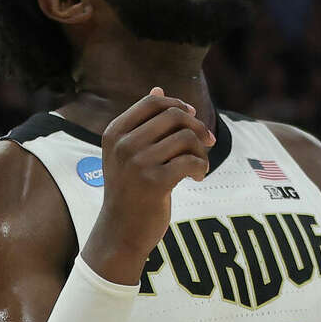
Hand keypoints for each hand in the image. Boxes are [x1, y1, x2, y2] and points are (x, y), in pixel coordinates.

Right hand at [83, 88, 215, 281]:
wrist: (120, 234)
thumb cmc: (128, 189)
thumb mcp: (127, 153)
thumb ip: (143, 122)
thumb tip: (159, 87)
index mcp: (114, 133)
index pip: (153, 102)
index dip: (177, 104)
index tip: (192, 116)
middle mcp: (123, 145)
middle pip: (174, 115)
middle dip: (196, 126)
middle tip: (206, 141)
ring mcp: (138, 164)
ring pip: (186, 137)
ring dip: (200, 149)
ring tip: (199, 164)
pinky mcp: (155, 183)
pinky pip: (191, 160)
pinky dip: (201, 166)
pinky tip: (198, 176)